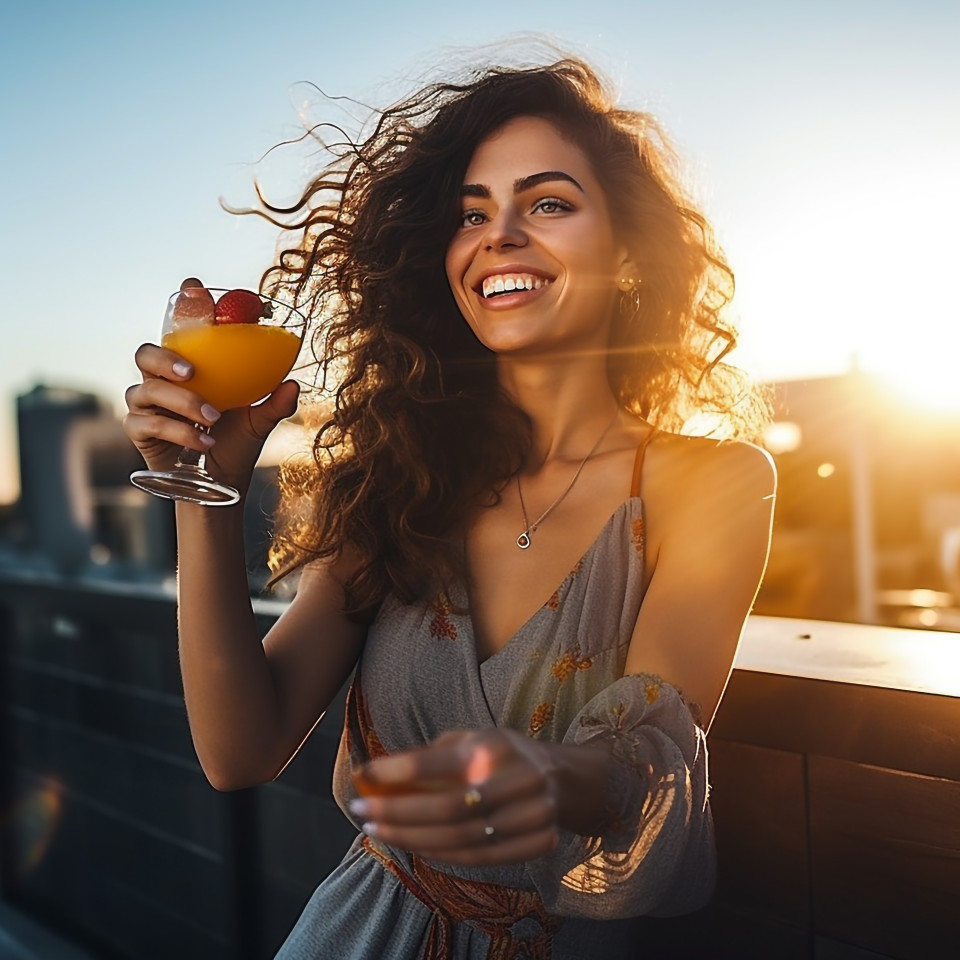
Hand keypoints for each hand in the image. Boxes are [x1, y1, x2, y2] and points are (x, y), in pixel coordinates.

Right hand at [122, 278, 299, 491]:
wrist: (219, 482)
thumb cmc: (235, 443)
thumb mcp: (259, 422)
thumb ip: (275, 403)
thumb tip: (293, 384)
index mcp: (190, 367)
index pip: (179, 330)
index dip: (182, 306)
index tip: (193, 285)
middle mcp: (162, 380)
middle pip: (146, 353)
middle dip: (165, 358)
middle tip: (192, 372)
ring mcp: (146, 404)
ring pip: (147, 390)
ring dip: (183, 402)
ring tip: (213, 419)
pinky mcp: (138, 430)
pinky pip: (148, 423)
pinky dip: (179, 431)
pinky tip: (204, 442)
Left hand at [349, 729, 559, 865]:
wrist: (561, 778)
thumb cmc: (502, 754)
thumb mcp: (472, 738)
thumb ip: (431, 754)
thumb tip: (378, 772)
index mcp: (495, 746)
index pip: (437, 762)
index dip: (395, 771)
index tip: (363, 775)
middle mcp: (516, 780)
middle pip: (446, 809)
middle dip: (396, 814)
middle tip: (362, 813)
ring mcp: (531, 816)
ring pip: (460, 840)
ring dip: (412, 839)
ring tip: (379, 831)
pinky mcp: (537, 842)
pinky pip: (479, 858)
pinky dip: (441, 854)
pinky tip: (414, 845)